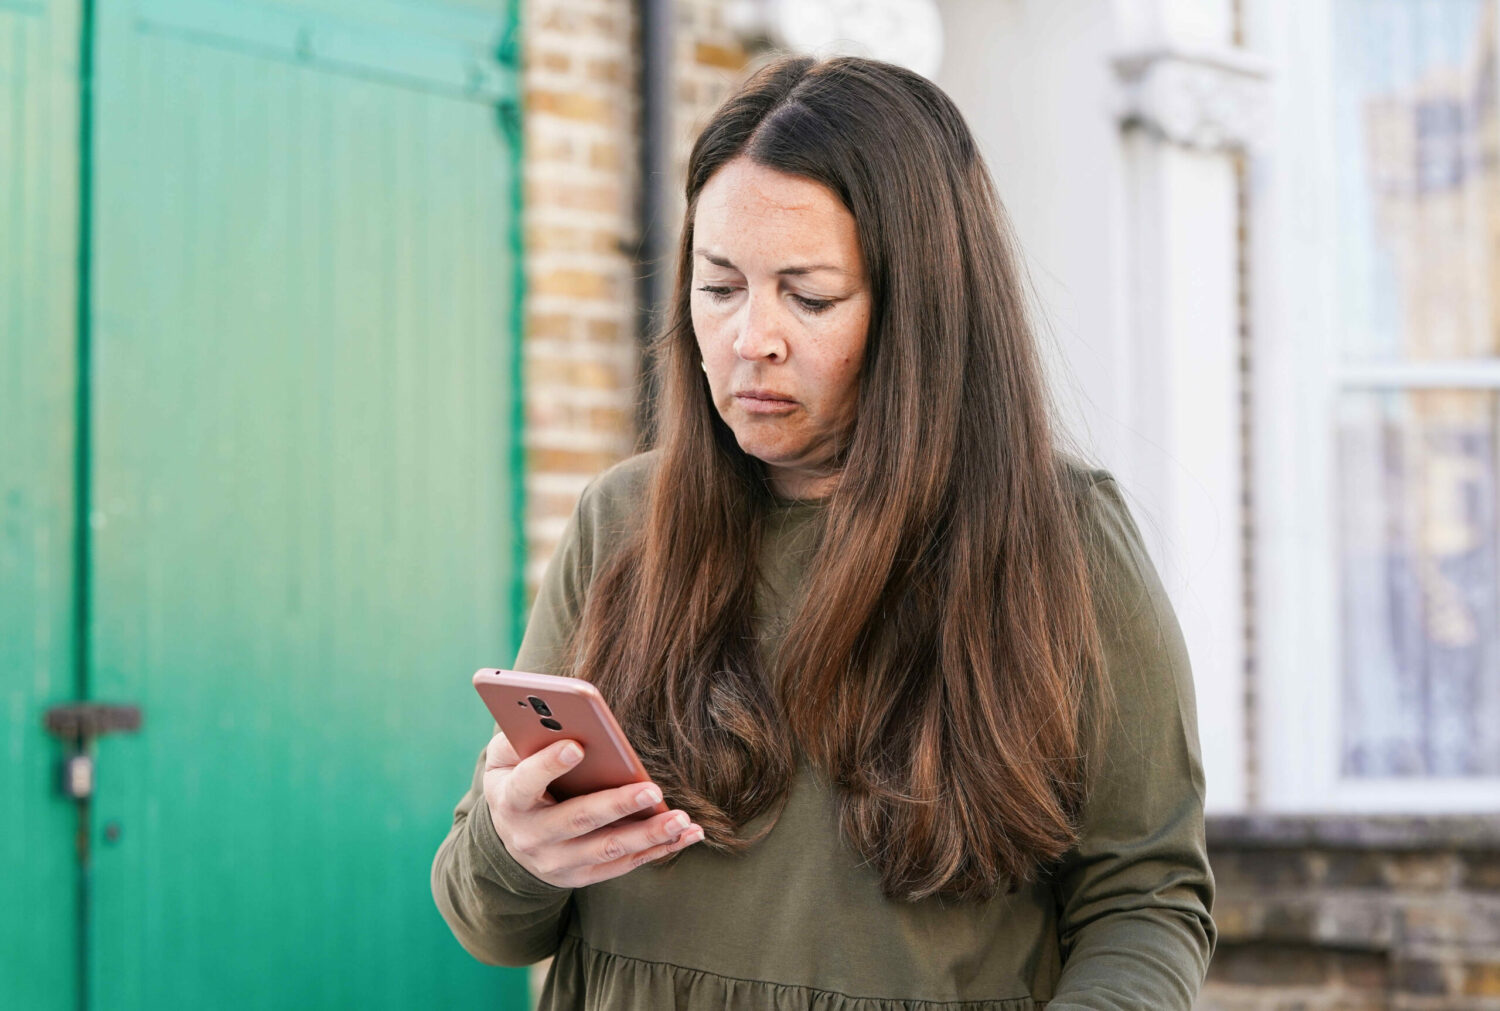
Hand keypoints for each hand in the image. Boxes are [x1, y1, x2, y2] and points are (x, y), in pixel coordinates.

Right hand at [482, 731, 704, 887]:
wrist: (510, 837)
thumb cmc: (518, 778)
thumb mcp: (508, 755)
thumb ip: (526, 734)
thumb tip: (560, 713)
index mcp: (511, 800)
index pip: (527, 783)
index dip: (549, 765)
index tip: (576, 745)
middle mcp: (531, 837)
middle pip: (577, 820)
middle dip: (617, 805)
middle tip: (652, 790)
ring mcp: (557, 861)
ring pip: (608, 848)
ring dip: (648, 834)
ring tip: (681, 819)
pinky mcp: (583, 875)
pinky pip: (625, 863)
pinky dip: (659, 849)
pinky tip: (687, 834)